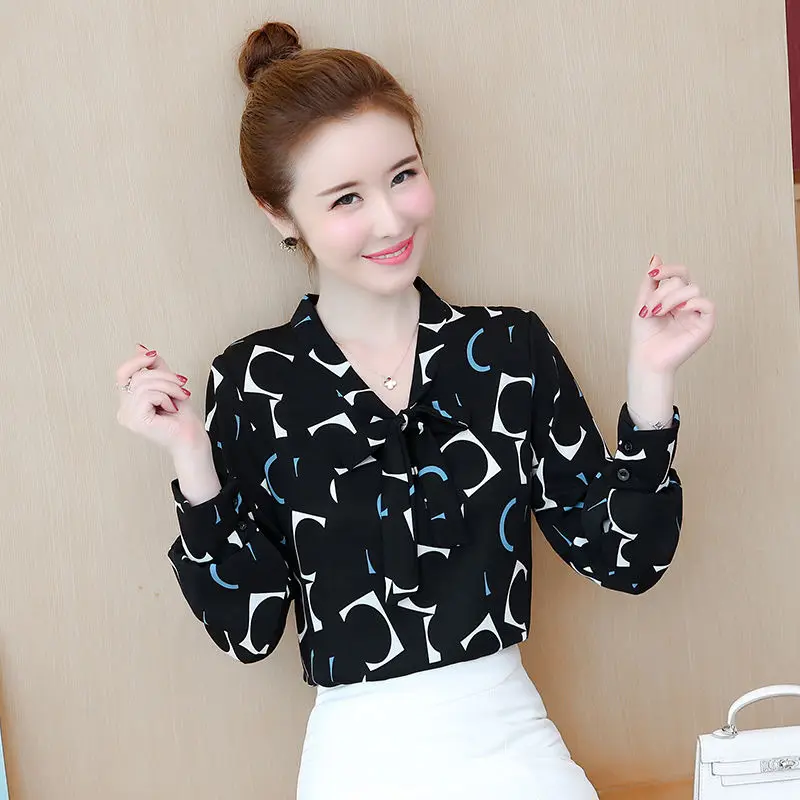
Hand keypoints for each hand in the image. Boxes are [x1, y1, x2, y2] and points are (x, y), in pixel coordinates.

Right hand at [115, 344, 205, 453]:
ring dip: (169, 386)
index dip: (137, 360)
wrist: (192, 438)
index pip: (122, 373)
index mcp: (129, 402)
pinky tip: (171, 408)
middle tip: (181, 384)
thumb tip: (140, 348)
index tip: (153, 355)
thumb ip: (154, 367)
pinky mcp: (136, 420)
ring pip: (144, 384)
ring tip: (180, 396)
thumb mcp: (168, 384)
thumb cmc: (182, 417)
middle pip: (137, 376)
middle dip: (164, 376)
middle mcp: (125, 410)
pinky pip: (148, 395)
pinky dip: (165, 397)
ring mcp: (128, 416)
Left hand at [628, 255, 715, 374]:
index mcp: (674, 297)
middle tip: (649, 309)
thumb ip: (650, 282)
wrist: (646, 358)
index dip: (668, 269)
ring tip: (658, 313)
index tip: (653, 275)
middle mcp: (687, 303)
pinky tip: (679, 311)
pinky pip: (707, 304)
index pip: (679, 273)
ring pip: (693, 289)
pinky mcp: (705, 324)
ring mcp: (697, 313)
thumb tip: (656, 258)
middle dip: (661, 292)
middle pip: (682, 280)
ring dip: (671, 298)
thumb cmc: (644, 335)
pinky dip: (692, 303)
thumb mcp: (642, 302)